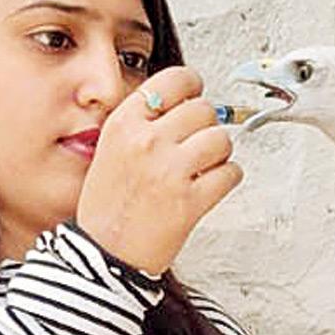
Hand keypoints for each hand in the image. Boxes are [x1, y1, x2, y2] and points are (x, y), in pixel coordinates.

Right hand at [75, 66, 241, 274]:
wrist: (103, 254)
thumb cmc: (108, 206)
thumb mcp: (111, 149)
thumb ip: (144, 123)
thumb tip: (187, 103)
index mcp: (124, 124)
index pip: (175, 80)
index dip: (192, 87)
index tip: (194, 97)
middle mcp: (147, 141)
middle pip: (204, 109)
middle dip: (206, 126)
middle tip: (196, 144)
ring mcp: (170, 170)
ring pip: (222, 139)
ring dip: (219, 153)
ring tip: (202, 168)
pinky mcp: (191, 200)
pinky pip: (231, 173)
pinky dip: (227, 179)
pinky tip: (209, 187)